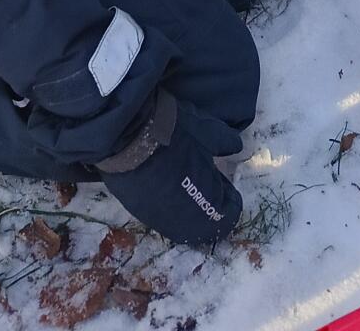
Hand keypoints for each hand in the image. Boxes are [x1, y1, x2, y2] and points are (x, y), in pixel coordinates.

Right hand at [97, 94, 242, 247]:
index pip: (229, 216)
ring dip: (191, 209)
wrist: (125, 136)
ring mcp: (160, 221)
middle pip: (205, 227)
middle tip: (209, 180)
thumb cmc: (174, 135)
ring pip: (183, 225)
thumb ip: (225, 142)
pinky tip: (167, 183)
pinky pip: (163, 216)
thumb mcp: (207, 131)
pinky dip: (171, 205)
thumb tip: (234, 148)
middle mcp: (184, 224)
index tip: (225, 178)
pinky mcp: (139, 213)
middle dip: (212, 207)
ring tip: (187, 181)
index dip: (231, 198)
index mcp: (206, 208)